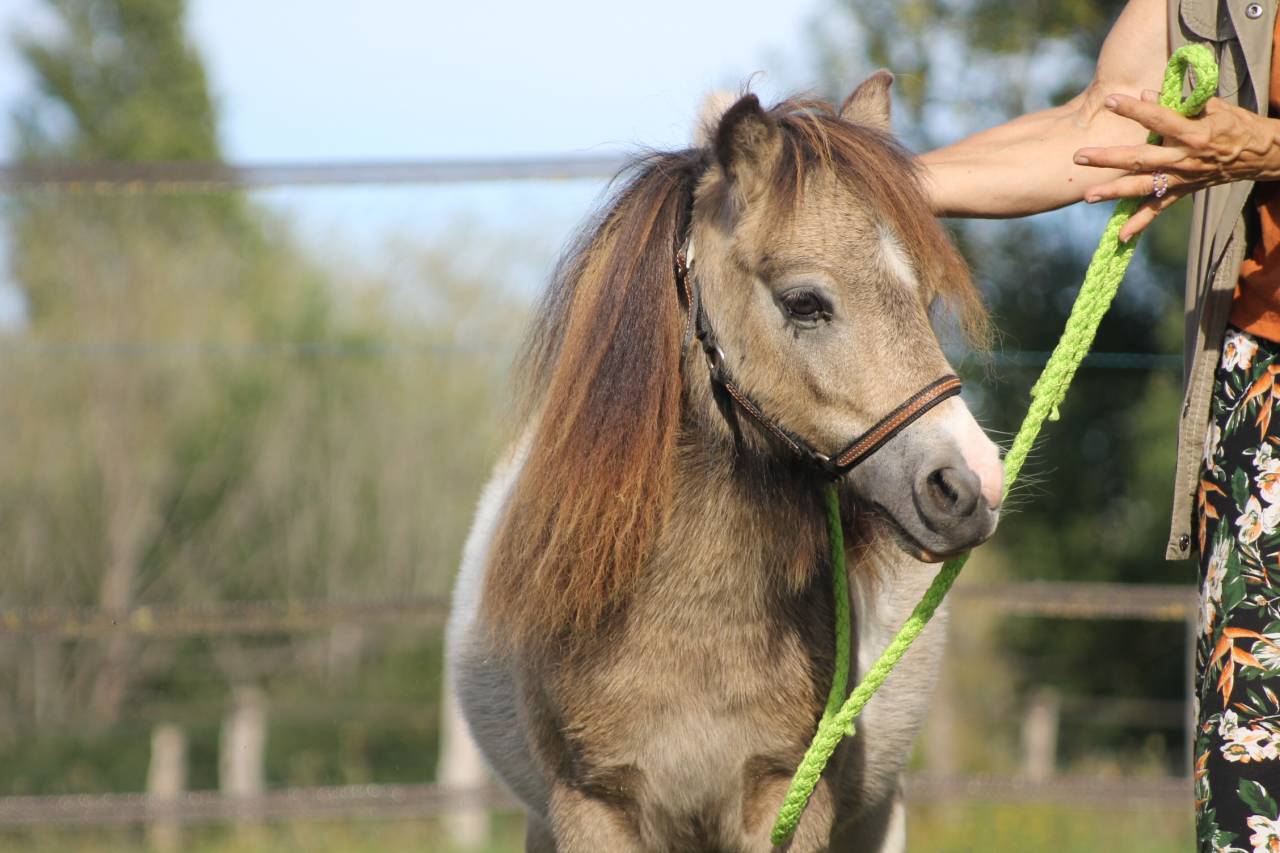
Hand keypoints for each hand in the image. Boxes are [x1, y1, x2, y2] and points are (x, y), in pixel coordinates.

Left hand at [1073, 90, 1279, 240]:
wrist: (1260, 154)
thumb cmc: (1234, 124)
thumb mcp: (1213, 107)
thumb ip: (1178, 103)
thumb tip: (1145, 93)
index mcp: (1193, 133)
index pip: (1158, 119)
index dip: (1133, 109)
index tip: (1108, 100)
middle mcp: (1184, 159)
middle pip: (1140, 158)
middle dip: (1108, 159)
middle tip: (1078, 156)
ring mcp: (1182, 178)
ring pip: (1143, 186)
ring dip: (1113, 192)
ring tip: (1087, 195)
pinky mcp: (1182, 191)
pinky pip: (1158, 210)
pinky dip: (1139, 223)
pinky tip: (1120, 237)